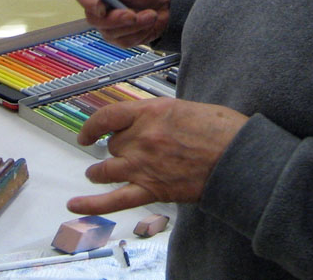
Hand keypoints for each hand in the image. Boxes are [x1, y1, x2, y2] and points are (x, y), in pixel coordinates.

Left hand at [66, 97, 248, 213]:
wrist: (237, 156)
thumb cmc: (222, 129)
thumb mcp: (186, 108)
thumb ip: (161, 115)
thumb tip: (150, 123)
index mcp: (152, 111)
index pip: (109, 116)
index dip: (93, 125)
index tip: (87, 132)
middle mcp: (142, 136)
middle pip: (113, 144)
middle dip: (117, 148)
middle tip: (127, 152)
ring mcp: (144, 164)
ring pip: (106, 169)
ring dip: (99, 171)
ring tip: (94, 173)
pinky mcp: (152, 189)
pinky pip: (113, 199)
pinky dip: (91, 204)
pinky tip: (74, 205)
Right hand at [73, 0, 170, 47]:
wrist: (170, 1)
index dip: (87, 1)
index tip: (100, 6)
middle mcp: (101, 7)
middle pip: (93, 19)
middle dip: (116, 19)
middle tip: (133, 14)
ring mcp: (110, 24)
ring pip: (111, 33)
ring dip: (135, 25)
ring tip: (150, 14)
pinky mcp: (121, 38)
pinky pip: (125, 42)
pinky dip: (140, 32)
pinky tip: (148, 21)